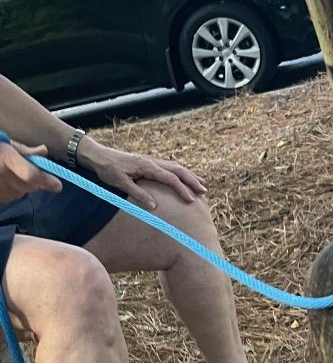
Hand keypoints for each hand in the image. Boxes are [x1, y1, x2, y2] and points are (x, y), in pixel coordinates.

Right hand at [0, 140, 61, 201]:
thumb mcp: (7, 145)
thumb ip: (25, 151)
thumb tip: (43, 151)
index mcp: (7, 158)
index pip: (30, 174)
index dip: (45, 181)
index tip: (57, 186)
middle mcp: (2, 174)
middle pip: (31, 185)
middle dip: (35, 180)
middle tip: (26, 169)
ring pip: (23, 191)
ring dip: (23, 185)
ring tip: (10, 173)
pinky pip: (13, 196)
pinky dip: (13, 190)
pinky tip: (4, 180)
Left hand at [77, 137, 206, 209]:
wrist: (97, 155)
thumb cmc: (107, 169)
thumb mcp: (120, 183)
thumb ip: (138, 194)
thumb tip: (154, 206)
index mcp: (147, 167)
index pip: (170, 179)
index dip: (182, 190)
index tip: (191, 200)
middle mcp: (152, 162)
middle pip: (178, 170)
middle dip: (192, 180)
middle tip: (204, 191)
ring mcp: (151, 161)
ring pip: (175, 167)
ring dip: (189, 175)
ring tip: (200, 184)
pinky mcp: (148, 163)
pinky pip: (169, 167)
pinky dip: (180, 173)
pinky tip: (184, 178)